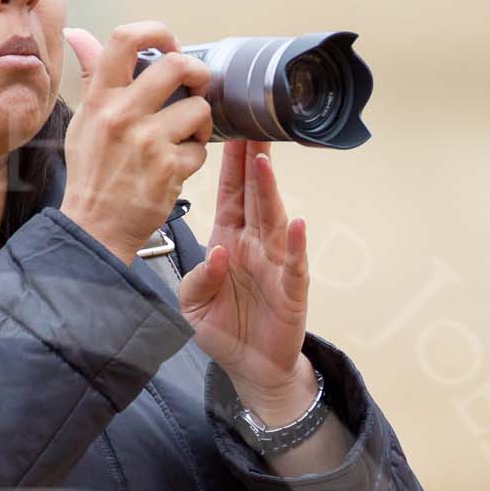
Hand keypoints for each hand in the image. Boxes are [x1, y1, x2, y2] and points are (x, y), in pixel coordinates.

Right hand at [58, 22, 212, 266]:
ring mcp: (148, 143)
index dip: (157, 31)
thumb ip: (92, 77)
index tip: (170, 43)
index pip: (125, 39)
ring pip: (199, 108)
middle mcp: (123, 116)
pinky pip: (201, 150)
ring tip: (186, 136)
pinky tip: (177, 166)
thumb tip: (77, 34)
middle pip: (177, 65)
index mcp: (100, 100)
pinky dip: (195, 157)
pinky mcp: (169, 170)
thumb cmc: (90, 176)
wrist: (94, 230)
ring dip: (200, 121)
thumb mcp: (83, 121)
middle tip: (196, 85)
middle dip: (197, 72)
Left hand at [177, 139, 312, 419]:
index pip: (231, 194)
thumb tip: (214, 254)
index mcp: (229, 240)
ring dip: (271, 191)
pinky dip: (296, 245)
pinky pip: (294, 264)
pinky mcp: (290, 290)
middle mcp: (254, 245)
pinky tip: (297, 224)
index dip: (232, 164)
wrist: (250, 368)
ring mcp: (275, 264)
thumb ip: (196, 278)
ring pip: (274, 220)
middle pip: (256, 195)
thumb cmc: (223, 329)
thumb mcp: (191, 305)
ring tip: (265, 162)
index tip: (231, 129)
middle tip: (252, 122)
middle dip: (254, 161)